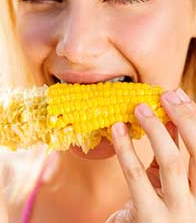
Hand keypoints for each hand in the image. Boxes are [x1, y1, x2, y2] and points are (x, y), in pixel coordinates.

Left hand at [107, 88, 195, 222]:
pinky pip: (136, 175)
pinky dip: (126, 148)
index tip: (179, 95)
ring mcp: (178, 214)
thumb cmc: (153, 209)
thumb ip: (170, 155)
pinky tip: (118, 128)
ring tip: (139, 108)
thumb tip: (169, 119)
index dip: (194, 120)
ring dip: (156, 129)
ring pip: (172, 163)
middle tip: (166, 94)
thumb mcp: (166, 182)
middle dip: (185, 118)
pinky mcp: (150, 218)